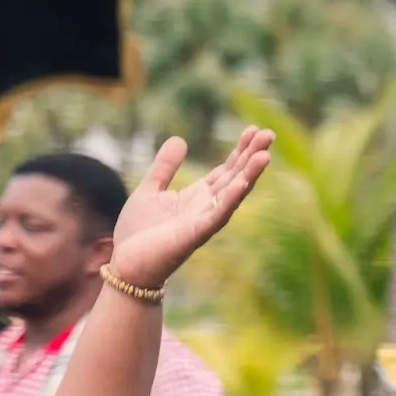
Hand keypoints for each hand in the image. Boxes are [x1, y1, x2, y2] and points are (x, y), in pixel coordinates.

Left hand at [109, 127, 273, 288]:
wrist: (126, 266)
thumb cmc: (138, 233)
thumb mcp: (150, 190)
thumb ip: (165, 167)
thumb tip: (179, 139)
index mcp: (197, 196)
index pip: (226, 169)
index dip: (240, 150)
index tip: (254, 129)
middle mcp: (206, 207)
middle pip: (236, 177)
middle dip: (252, 156)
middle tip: (269, 133)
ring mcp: (203, 221)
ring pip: (233, 195)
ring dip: (249, 175)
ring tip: (265, 155)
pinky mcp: (195, 235)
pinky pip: (217, 215)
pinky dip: (230, 199)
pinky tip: (242, 182)